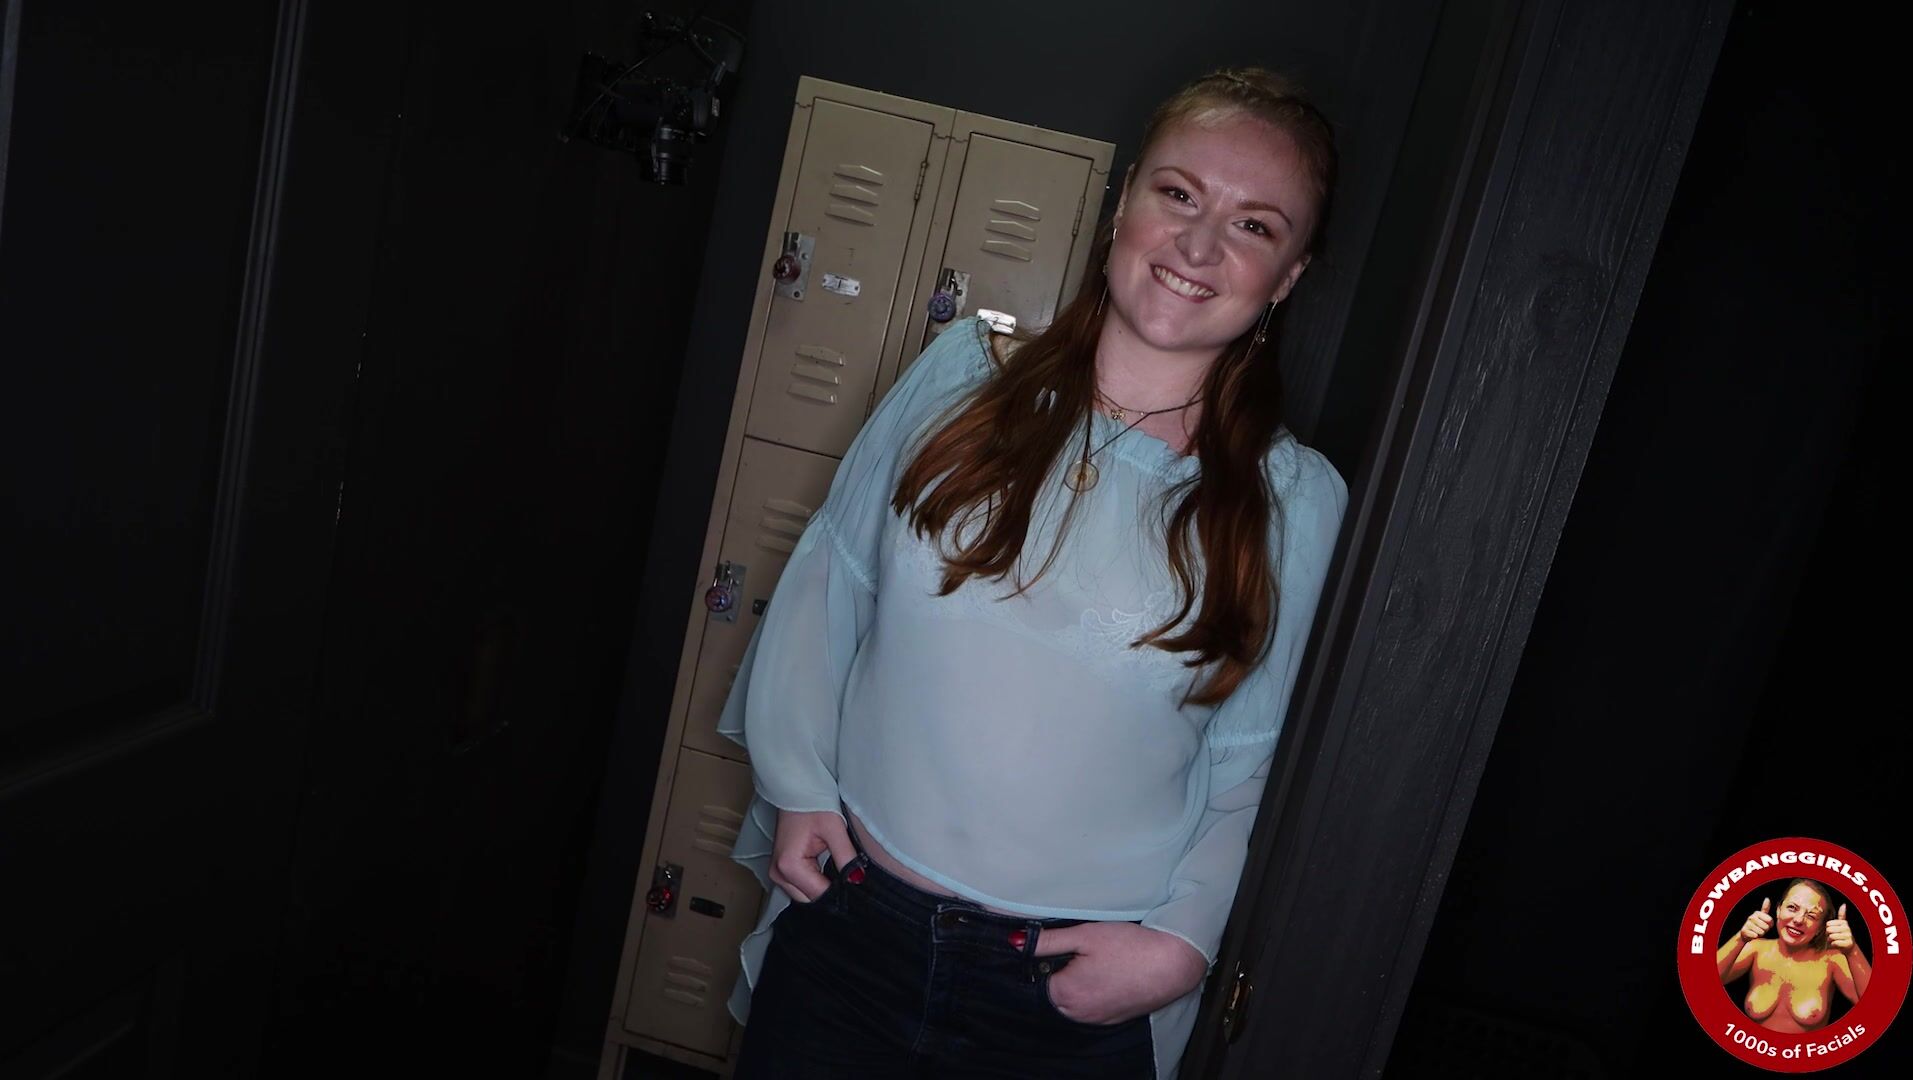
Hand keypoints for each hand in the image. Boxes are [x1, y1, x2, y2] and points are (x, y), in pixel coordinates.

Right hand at [769, 809, 854, 903]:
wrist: (795, 789)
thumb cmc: (811, 803)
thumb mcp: (834, 828)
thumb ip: (847, 857)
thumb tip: (858, 880)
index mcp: (789, 866)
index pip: (820, 895)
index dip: (841, 892)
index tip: (857, 884)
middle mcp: (779, 874)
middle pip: (811, 900)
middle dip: (832, 892)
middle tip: (851, 877)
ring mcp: (777, 872)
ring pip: (806, 895)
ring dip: (823, 887)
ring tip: (841, 871)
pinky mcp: (782, 868)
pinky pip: (802, 886)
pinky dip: (816, 881)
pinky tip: (830, 870)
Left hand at [1032, 922, 1207, 1025]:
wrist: (1171, 964)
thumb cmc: (1128, 947)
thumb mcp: (1084, 935)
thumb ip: (1047, 941)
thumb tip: (1016, 943)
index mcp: (1064, 994)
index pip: (1036, 979)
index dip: (1045, 960)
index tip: (1061, 946)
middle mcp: (1077, 1014)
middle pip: (1052, 993)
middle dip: (1059, 973)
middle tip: (1082, 952)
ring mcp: (1096, 1019)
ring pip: (1072, 1002)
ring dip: (1076, 984)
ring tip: (1097, 962)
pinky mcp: (1113, 1019)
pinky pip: (1091, 1008)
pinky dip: (1093, 993)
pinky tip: (1108, 975)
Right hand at [1741, 897, 1773, 940]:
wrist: (1746, 933)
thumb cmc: (1757, 925)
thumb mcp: (1761, 916)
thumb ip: (1765, 908)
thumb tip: (1767, 898)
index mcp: (1757, 913)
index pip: (1770, 920)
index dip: (1770, 925)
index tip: (1766, 924)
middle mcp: (1751, 917)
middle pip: (1766, 927)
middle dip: (1765, 930)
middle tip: (1760, 929)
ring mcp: (1747, 924)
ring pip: (1761, 932)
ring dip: (1760, 934)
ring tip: (1757, 932)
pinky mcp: (1744, 930)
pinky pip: (1755, 935)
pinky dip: (1755, 936)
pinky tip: (1753, 935)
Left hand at [1826, 904, 1855, 952]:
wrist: (1850, 948)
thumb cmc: (1843, 935)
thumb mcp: (1842, 924)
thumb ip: (1842, 915)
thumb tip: (1844, 904)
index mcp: (1844, 922)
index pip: (1828, 924)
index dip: (1828, 928)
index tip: (1834, 931)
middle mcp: (1847, 928)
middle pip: (1828, 930)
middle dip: (1828, 935)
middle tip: (1834, 937)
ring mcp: (1848, 936)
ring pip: (1831, 937)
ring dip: (1830, 940)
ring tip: (1835, 940)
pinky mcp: (1848, 943)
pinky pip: (1834, 943)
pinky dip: (1833, 945)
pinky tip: (1838, 944)